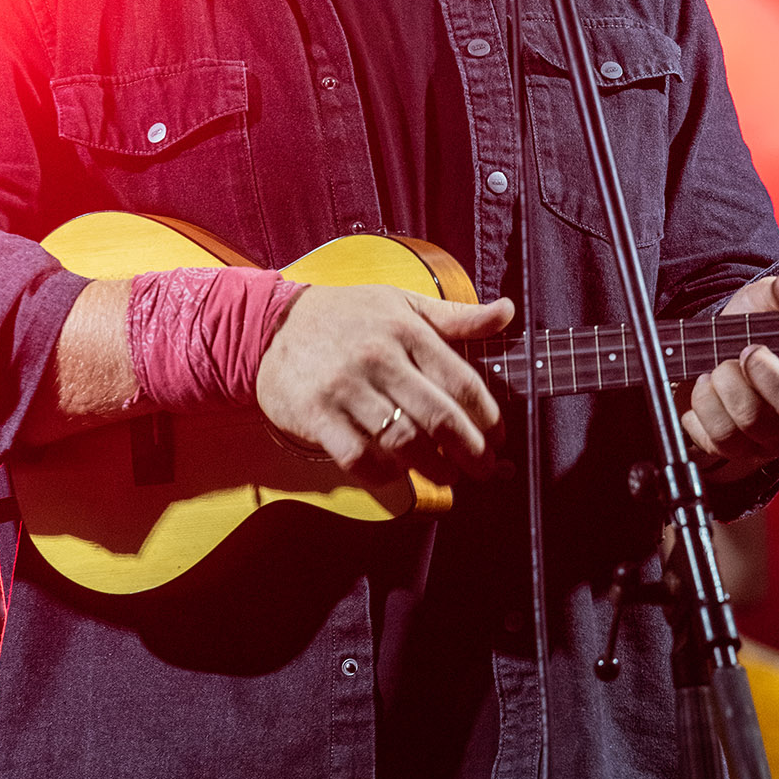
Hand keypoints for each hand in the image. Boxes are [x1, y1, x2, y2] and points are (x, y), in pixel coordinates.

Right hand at [255, 284, 513, 487]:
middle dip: (472, 453)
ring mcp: (345, 388)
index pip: (461, 382)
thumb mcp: (401, 303)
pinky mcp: (316, 415)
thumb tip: (507, 312)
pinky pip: (359, 458)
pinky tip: (397, 473)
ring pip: (403, 442)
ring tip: (447, 475)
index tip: (499, 437)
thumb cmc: (346, 315)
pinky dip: (384, 474)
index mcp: (406, 330)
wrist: (271, 324)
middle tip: (484, 469)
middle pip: (439, 418)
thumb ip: (455, 315)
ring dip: (434, 468)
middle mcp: (378, 358)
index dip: (489, 418)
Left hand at [674, 252, 778, 481]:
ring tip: (718, 367)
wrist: (707, 358)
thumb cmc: (751, 332)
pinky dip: (702, 407)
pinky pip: (718, 439)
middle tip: (745, 351)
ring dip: (725, 387)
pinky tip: (703, 389)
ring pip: (752, 424)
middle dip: (764, 375)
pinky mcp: (738, 452)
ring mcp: (774, 439)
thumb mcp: (769, 303)